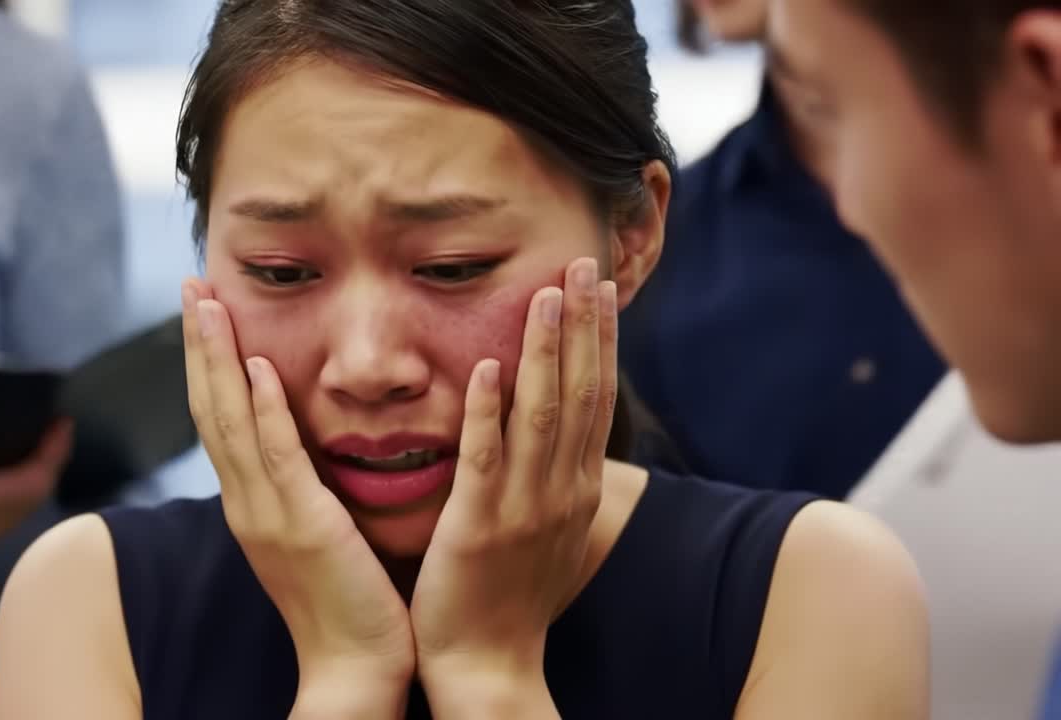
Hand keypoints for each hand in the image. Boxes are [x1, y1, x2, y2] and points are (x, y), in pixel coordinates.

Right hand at [181, 279, 414, 709]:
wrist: (354, 664)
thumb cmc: (348, 597)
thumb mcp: (318, 528)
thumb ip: (307, 482)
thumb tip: (313, 439)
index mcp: (251, 500)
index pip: (220, 415)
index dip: (209, 360)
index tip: (207, 309)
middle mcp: (246, 500)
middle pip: (210, 406)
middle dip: (199, 343)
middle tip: (192, 284)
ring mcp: (267, 513)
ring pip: (230, 421)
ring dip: (217, 359)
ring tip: (207, 303)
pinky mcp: (301, 525)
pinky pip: (276, 458)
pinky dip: (261, 411)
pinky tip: (255, 368)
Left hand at [410, 257, 616, 714]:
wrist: (490, 667)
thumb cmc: (514, 596)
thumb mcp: (551, 530)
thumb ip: (557, 477)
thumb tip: (565, 434)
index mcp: (577, 488)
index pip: (596, 398)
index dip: (599, 339)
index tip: (598, 286)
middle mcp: (562, 491)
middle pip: (582, 393)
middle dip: (583, 326)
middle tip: (583, 263)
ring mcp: (525, 509)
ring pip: (543, 415)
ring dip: (546, 351)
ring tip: (545, 293)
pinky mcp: (480, 527)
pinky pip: (486, 460)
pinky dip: (490, 412)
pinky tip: (488, 367)